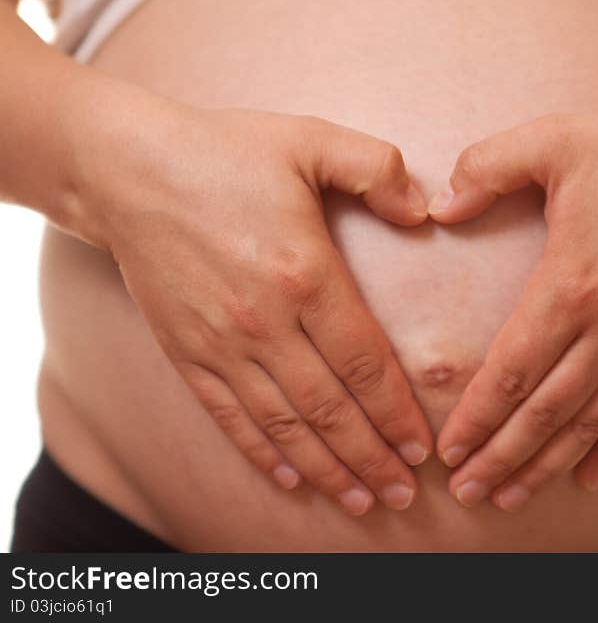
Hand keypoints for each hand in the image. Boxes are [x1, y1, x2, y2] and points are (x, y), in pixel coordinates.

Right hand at [81, 105, 433, 514]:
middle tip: (405, 495)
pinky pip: (231, 417)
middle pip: (331, 409)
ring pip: (285, 425)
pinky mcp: (187, 354)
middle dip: (372, 458)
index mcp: (305, 275)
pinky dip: (263, 453)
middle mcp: (265, 322)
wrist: (129, 170)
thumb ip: (377, 168)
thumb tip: (425, 211)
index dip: (397, 413)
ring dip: (328, 469)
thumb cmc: (227, 153)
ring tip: (362, 501)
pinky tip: (291, 479)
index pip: (365, 364)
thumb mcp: (311, 139)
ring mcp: (222, 344)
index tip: (422, 447)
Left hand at [429, 107, 597, 510]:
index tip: (448, 448)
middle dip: (499, 457)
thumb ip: (487, 168)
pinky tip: (588, 478)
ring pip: (588, 425)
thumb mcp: (553, 140)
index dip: (476, 416)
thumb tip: (440, 207)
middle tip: (465, 492)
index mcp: (570, 286)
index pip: (510, 371)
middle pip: (543, 413)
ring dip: (545, 465)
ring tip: (509, 496)